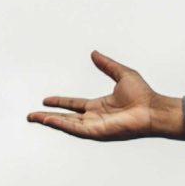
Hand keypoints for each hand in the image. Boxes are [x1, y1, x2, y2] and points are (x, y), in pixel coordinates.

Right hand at [29, 51, 184, 141]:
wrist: (153, 109)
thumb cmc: (143, 95)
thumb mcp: (121, 74)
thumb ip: (107, 65)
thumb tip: (94, 53)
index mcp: (99, 106)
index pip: (74, 105)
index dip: (60, 102)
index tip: (46, 100)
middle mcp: (94, 118)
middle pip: (66, 118)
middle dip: (48, 117)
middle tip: (31, 116)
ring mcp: (95, 126)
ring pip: (67, 124)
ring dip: (50, 121)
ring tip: (34, 118)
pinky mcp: (97, 132)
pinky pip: (75, 129)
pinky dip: (61, 125)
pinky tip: (49, 120)